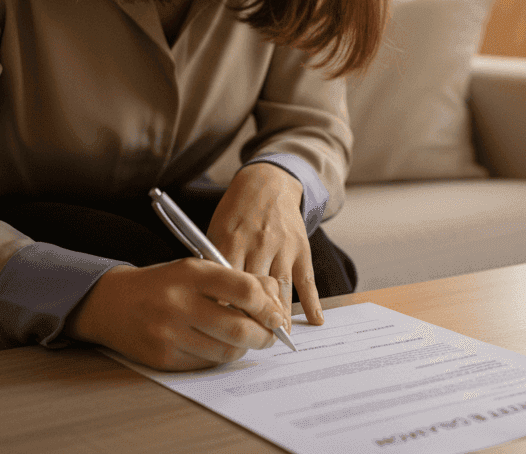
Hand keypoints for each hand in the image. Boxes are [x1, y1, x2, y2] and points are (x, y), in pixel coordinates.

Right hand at [65, 260, 287, 370]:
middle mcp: (178, 303)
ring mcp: (168, 333)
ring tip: (247, 340)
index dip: (269, 307)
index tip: (277, 315)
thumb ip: (236, 280)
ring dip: (245, 349)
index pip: (245, 291)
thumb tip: (275, 300)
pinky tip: (220, 346)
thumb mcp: (196, 268)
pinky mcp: (162, 358)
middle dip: (265, 336)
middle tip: (271, 335)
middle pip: (239, 328)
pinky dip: (220, 357)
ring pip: (226, 351)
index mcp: (191, 273)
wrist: (111, 302)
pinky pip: (206, 364)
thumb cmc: (163, 284)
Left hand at [206, 162, 323, 324]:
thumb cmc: (236, 213)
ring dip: (280, 315)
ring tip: (278, 337)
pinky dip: (312, 301)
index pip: (227, 282)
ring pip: (281, 288)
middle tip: (252, 342)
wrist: (267, 183)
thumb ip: (214, 262)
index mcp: (231, 239)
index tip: (222, 332)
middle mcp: (258, 243)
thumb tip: (210, 301)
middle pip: (255, 289)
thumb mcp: (216, 230)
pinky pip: (307, 279)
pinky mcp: (301, 247)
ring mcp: (282, 246)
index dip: (225, 308)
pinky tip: (315, 321)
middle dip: (253, 318)